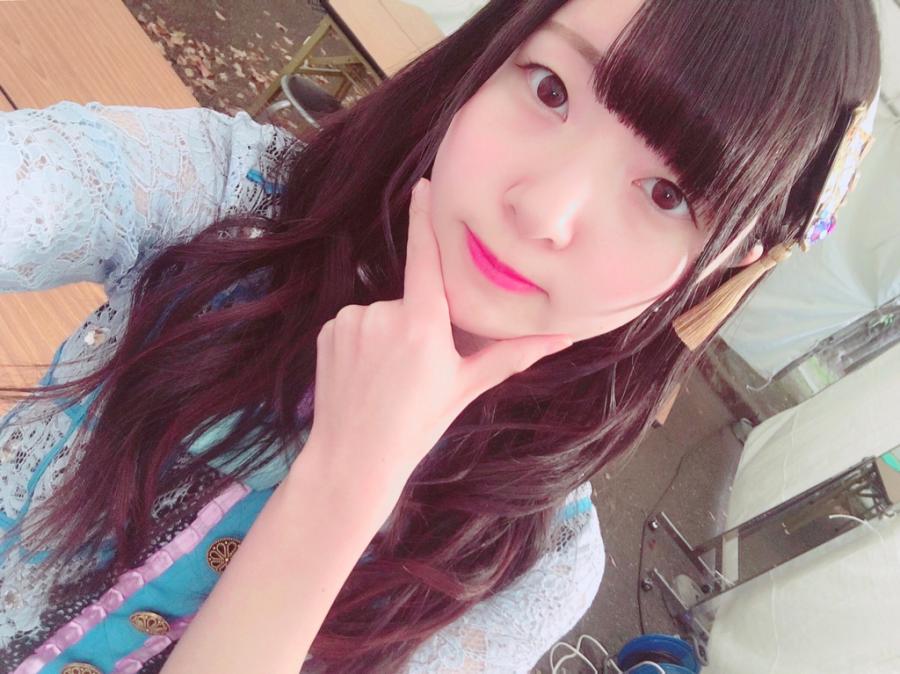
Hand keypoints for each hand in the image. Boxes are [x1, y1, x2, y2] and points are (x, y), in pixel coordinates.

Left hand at [303, 177, 572, 500]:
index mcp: (422, 324)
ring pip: (381, 312)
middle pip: (411, 299)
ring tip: (387, 376)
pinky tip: (364, 373)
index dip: (425, 217)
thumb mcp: (466, 388)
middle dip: (418, 322)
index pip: (425, 256)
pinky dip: (363, 339)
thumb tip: (563, 337)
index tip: (424, 185)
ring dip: (388, 333)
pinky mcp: (327, 331)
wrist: (352, 459)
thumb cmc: (416, 425)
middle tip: (415, 370)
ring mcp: (350, 321)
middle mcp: (383, 314)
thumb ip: (512, 354)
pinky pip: (355, 322)